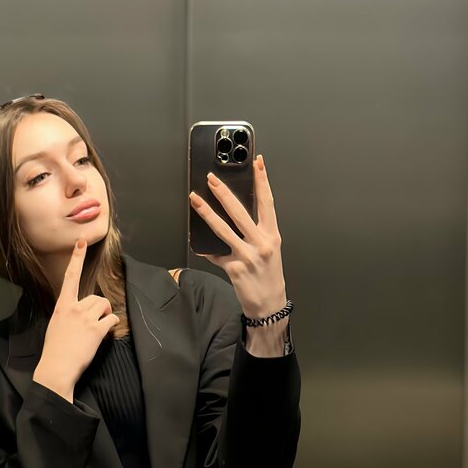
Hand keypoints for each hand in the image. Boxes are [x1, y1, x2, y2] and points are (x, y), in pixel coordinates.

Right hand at [34, 238, 119, 394]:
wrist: (57, 368)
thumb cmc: (55, 350)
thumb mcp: (56, 326)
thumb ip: (68, 314)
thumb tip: (81, 313)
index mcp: (62, 306)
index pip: (70, 277)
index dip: (77, 258)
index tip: (82, 242)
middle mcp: (74, 308)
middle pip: (95, 298)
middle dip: (98, 309)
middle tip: (92, 324)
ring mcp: (85, 318)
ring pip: (104, 306)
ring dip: (105, 316)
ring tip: (97, 329)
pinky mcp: (96, 330)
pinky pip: (111, 320)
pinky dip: (112, 325)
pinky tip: (105, 333)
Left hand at [189, 154, 287, 318]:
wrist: (269, 304)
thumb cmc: (269, 275)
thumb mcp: (269, 250)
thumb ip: (255, 233)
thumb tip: (233, 218)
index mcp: (272, 236)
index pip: (267, 202)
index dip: (263, 181)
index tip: (257, 163)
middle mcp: (261, 244)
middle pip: (240, 212)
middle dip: (224, 193)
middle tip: (212, 179)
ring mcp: (247, 256)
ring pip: (223, 229)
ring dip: (207, 213)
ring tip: (195, 200)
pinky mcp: (234, 268)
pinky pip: (215, 254)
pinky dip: (206, 250)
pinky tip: (198, 245)